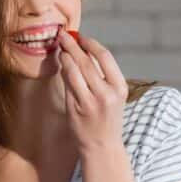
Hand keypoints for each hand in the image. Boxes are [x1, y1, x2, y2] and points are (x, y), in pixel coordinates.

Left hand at [57, 30, 128, 153]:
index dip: (91, 44)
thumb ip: (102, 75)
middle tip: (63, 34)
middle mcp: (107, 94)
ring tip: (60, 48)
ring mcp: (91, 102)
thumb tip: (84, 50)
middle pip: (86, 61)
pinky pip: (67, 84)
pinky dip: (63, 71)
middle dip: (72, 45)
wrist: (102, 147)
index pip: (105, 57)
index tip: (81, 37)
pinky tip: (61, 64)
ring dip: (65, 56)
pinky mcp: (76, 109)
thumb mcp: (113, 96)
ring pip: (74, 71)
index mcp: (120, 87)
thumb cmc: (107, 118)